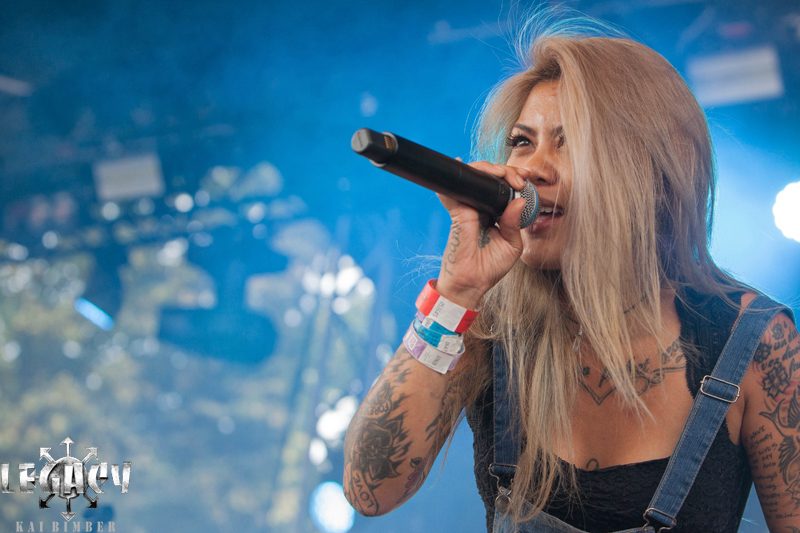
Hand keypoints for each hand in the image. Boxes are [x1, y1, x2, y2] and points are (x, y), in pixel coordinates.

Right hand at [436, 161, 530, 307]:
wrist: (471, 283)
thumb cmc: (490, 267)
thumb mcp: (512, 245)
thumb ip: (514, 222)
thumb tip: (519, 200)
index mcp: (495, 215)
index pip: (504, 190)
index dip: (515, 179)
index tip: (528, 177)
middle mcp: (481, 209)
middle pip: (490, 179)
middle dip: (507, 171)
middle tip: (521, 177)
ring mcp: (468, 209)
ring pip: (475, 178)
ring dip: (490, 169)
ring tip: (505, 174)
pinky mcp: (458, 213)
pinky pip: (456, 191)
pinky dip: (462, 177)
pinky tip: (473, 169)